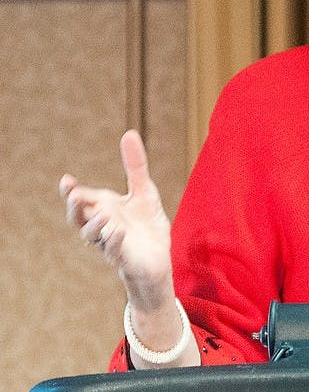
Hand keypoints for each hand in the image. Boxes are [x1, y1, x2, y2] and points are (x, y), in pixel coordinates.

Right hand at [61, 130, 173, 311]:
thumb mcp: (144, 191)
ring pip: (92, 236)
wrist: (158, 257)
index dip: (72, 191)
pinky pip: (114, 251)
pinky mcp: (123, 258)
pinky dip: (114, 241)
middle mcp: (101, 226)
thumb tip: (129, 133)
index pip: (81, 199)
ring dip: (95, 225)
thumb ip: (135, 166)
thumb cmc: (145, 224)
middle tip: (74, 195)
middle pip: (79, 218)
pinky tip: (119, 230)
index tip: (67, 180)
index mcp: (102, 208)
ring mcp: (110, 243)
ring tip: (104, 213)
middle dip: (74, 207)